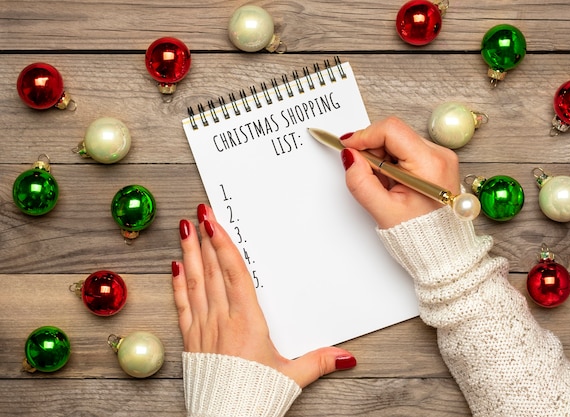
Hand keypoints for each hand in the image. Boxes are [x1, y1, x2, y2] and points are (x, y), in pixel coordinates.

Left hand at [171, 203, 356, 387]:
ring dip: (189, 254)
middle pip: (211, 270)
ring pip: (194, 282)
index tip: (213, 222)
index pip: (233, 272)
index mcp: (246, 321)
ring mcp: (203, 329)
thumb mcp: (292, 376)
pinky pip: (182, 306)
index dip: (223, 244)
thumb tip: (346, 356)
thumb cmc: (253, 396)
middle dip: (205, 239)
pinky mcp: (191, 341)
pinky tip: (174, 267)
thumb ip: (318, 361)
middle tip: (199, 213)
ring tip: (184, 230)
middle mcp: (221, 319)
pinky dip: (178, 285)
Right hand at [340, 116, 459, 228]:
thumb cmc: (419, 233)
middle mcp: (440, 154)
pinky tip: (393, 182)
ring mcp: (440, 156)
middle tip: (370, 177)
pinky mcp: (436, 160)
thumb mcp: (383, 211)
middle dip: (373, 151)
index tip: (347, 146)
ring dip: (381, 158)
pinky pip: (405, 149)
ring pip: (397, 140)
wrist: (439, 246)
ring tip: (385, 185)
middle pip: (394, 134)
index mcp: (430, 164)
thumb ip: (361, 182)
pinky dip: (391, 162)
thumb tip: (349, 156)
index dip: (364, 135)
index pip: (391, 130)